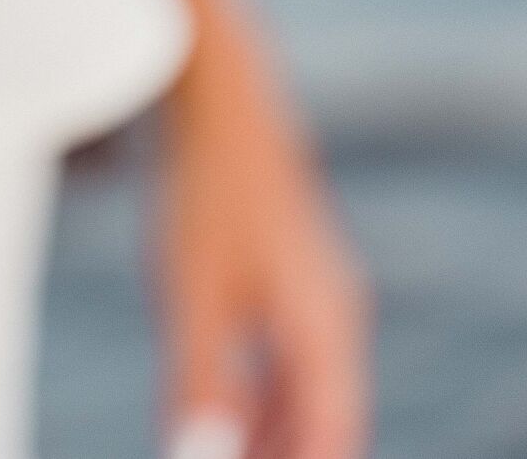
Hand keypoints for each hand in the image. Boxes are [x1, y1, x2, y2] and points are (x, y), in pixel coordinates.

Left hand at [157, 47, 371, 458]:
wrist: (215, 103)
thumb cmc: (205, 197)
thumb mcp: (191, 299)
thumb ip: (198, 384)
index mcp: (327, 331)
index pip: (330, 436)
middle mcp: (335, 318)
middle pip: (324, 420)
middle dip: (288, 454)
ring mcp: (316, 293)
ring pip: (305, 391)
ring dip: (273, 435)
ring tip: (226, 456)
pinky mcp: (287, 273)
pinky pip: (287, 357)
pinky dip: (261, 397)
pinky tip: (226, 411)